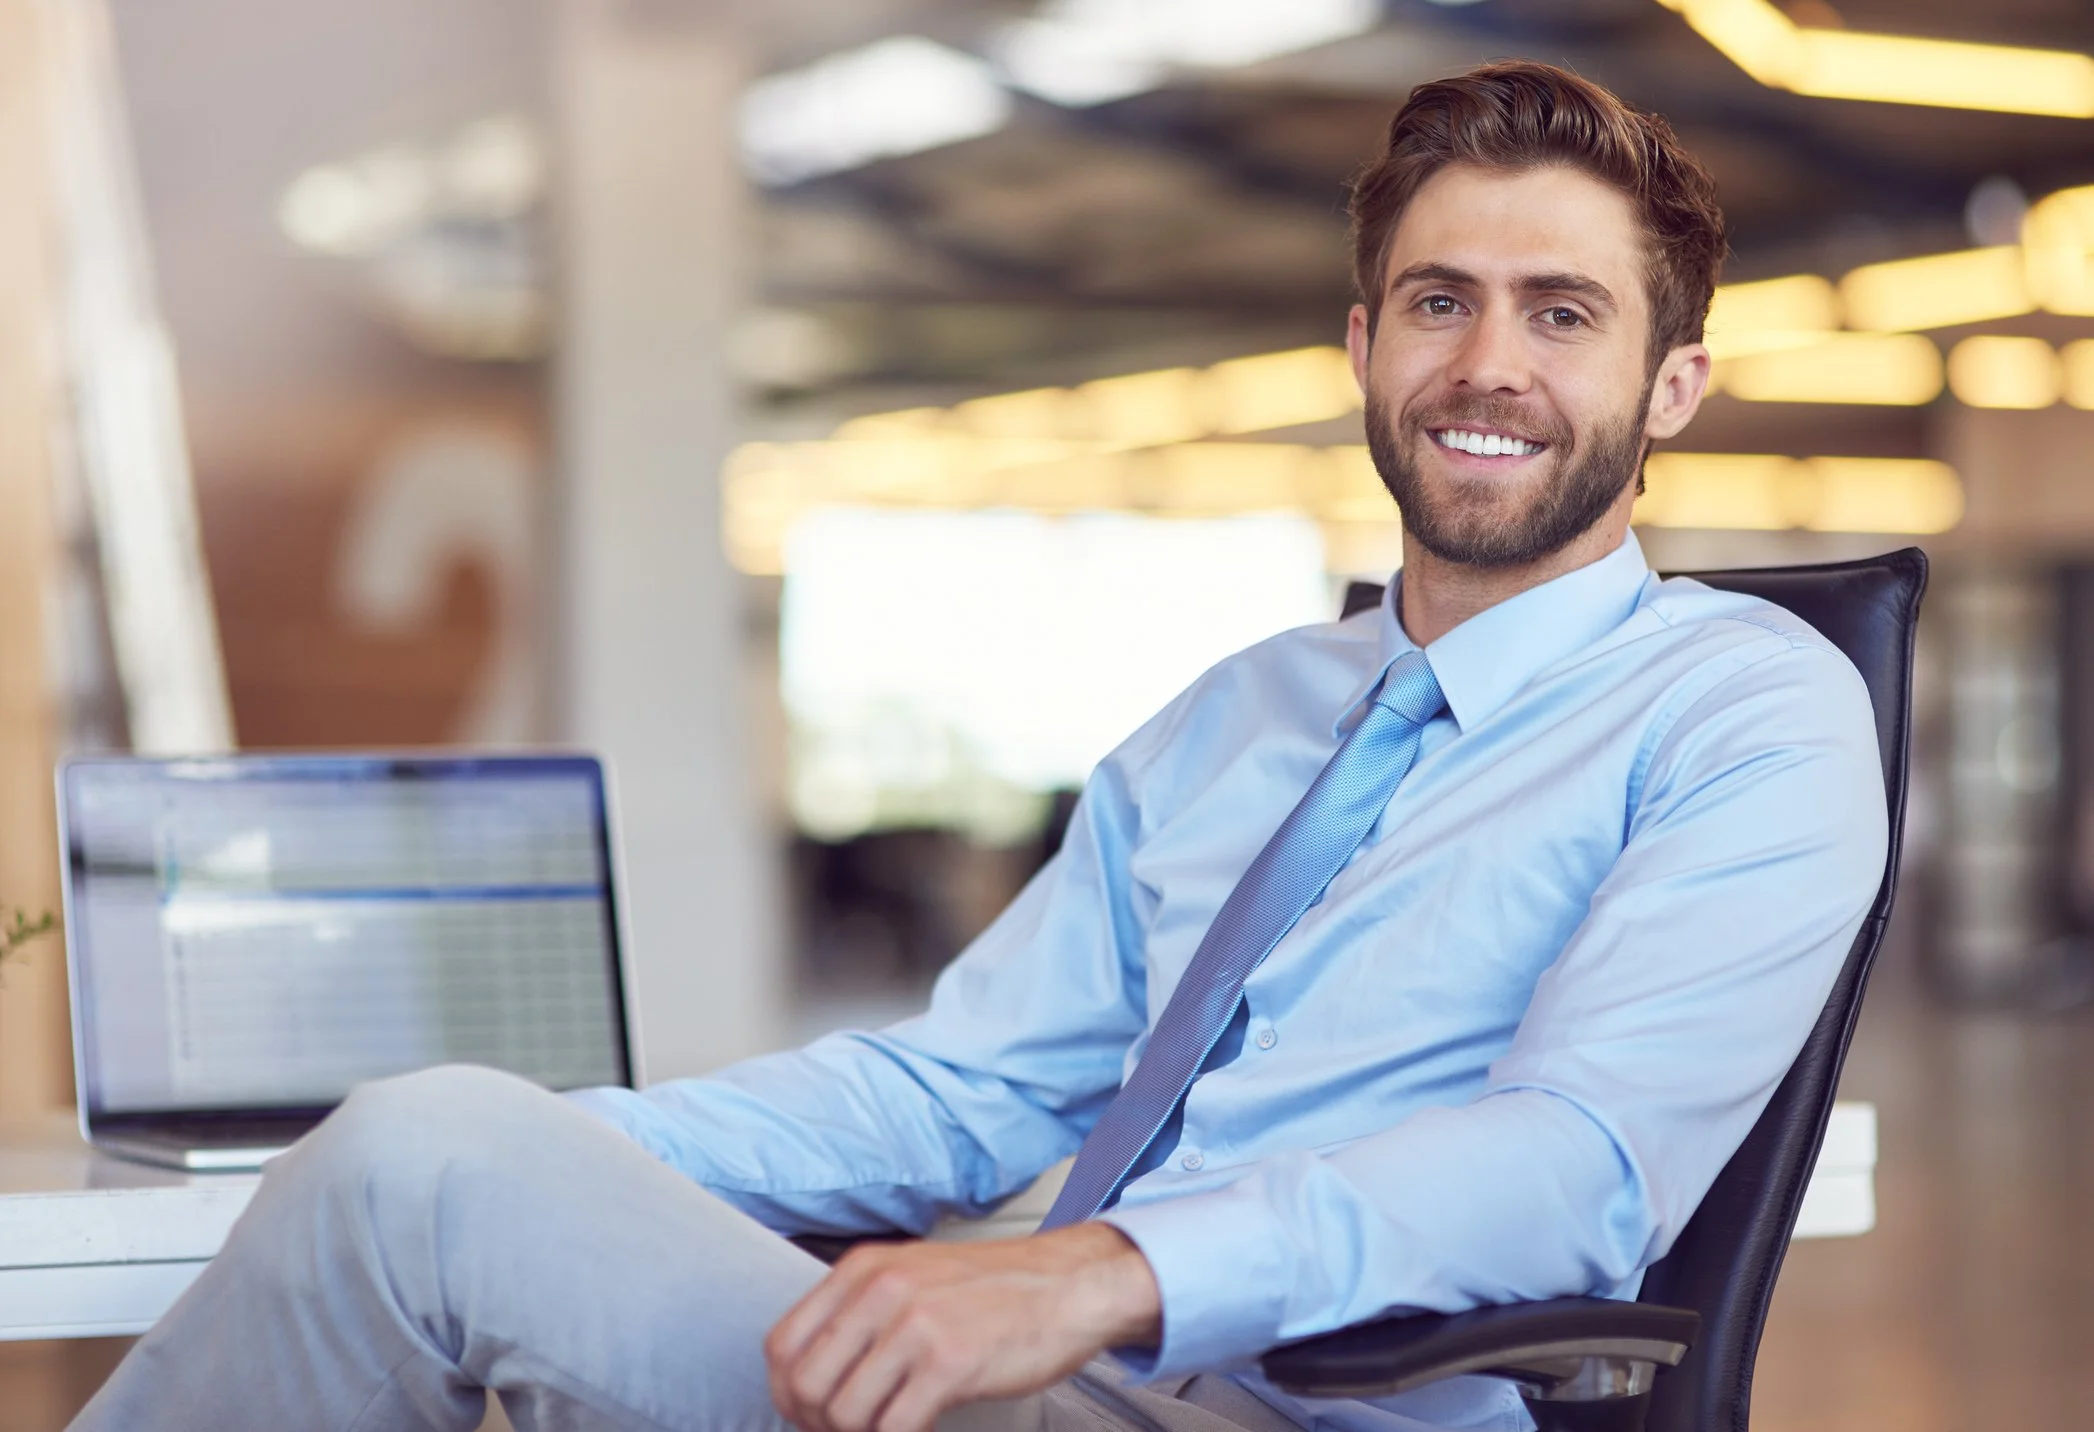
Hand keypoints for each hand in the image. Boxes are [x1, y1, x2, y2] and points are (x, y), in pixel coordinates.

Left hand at [764, 1223, 1161, 1431]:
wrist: (1068, 1286)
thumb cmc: (993, 1290)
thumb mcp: (912, 1276)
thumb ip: (860, 1311)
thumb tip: (812, 1376)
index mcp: (862, 1269)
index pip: (782, 1345)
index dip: (786, 1396)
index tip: (807, 1417)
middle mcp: (881, 1291)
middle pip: (805, 1385)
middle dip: (817, 1426)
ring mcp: (915, 1325)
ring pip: (843, 1413)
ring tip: (886, 1431)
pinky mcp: (950, 1363)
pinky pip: (893, 1428)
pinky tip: (918, 1431)